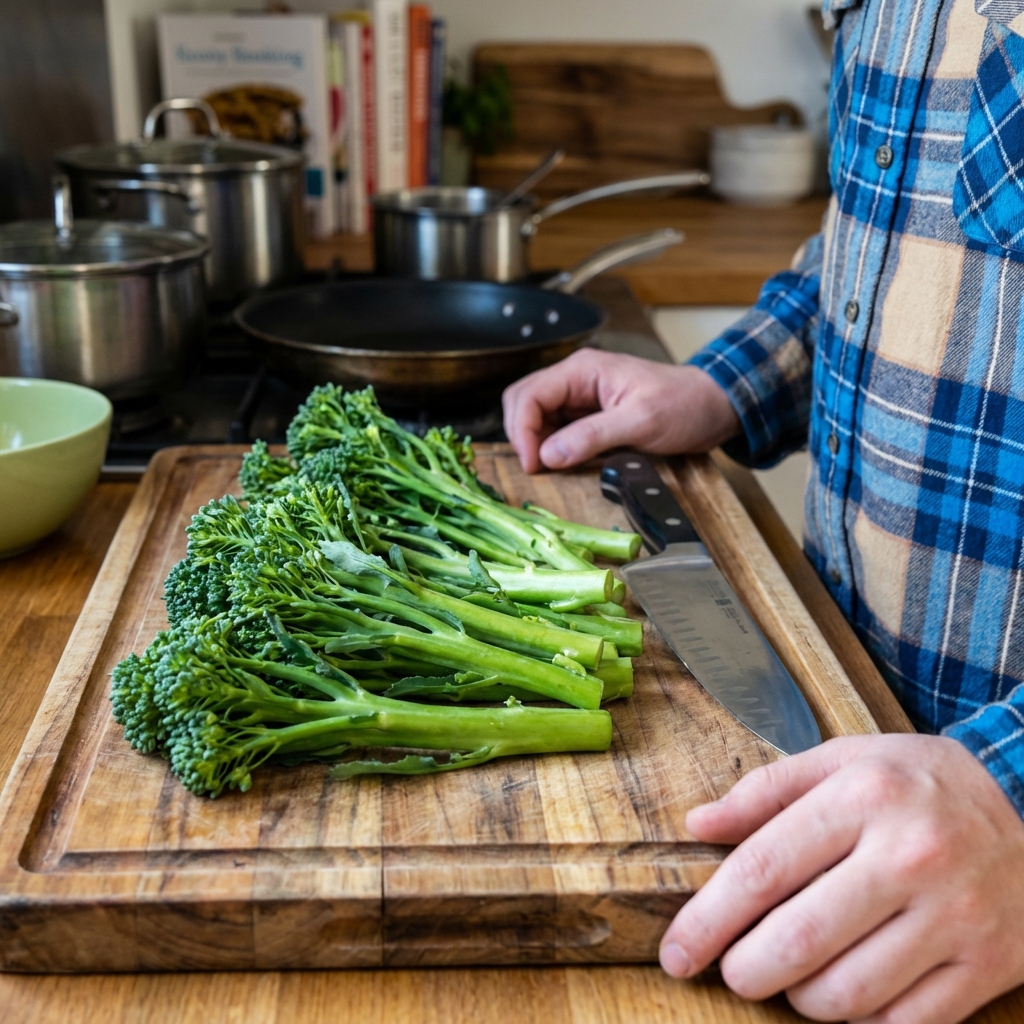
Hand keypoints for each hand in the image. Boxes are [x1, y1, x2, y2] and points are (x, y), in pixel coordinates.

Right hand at [501, 349, 739, 472]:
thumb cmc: (684, 405)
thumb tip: (549, 455)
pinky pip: (556, 429)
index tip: (533, 464)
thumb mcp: (640, 422)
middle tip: (536, 468)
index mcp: (583, 370)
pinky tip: (564, 462)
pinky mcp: (588, 415)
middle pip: (524, 402)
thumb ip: (592, 436)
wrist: (714, 407)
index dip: (523, 431)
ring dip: (536, 442)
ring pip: (536, 417)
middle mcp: (576, 379)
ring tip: (550, 467)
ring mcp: (580, 397)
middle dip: (522, 435)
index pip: (530, 394)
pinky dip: (552, 447)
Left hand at [660, 735, 1023, 1022]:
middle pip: (799, 938)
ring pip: (847, 994)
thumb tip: (698, 825)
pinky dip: (858, 1020)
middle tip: (732, 970)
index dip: (708, 919)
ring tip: (789, 975)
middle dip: (744, 969)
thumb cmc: (918, 784)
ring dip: (798, 997)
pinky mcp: (989, 966)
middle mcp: (911, 856)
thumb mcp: (844, 759)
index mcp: (865, 796)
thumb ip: (766, 791)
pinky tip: (845, 991)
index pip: (763, 868)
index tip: (675, 952)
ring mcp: (955, 916)